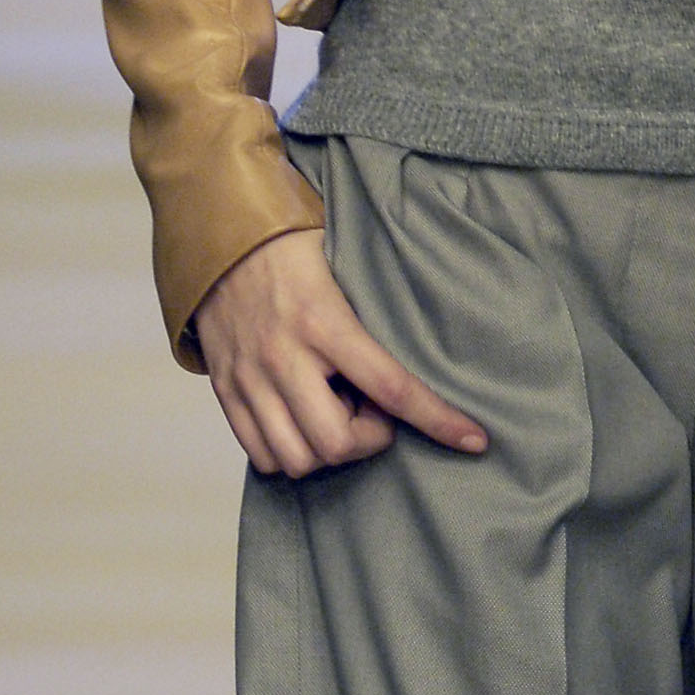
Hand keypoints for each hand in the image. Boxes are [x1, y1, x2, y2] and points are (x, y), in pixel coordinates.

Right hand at [193, 222, 487, 476]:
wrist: (220, 236)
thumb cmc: (294, 249)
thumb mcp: (345, 268)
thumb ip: (375, 316)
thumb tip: (425, 355)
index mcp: (324, 321)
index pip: (391, 387)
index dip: (437, 420)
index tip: (473, 440)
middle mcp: (284, 356)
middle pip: (336, 442)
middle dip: (367, 439)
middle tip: (373, 410)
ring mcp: (250, 378)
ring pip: (296, 458)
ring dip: (327, 449)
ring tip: (334, 411)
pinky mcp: (226, 391)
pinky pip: (261, 455)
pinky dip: (289, 452)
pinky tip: (302, 420)